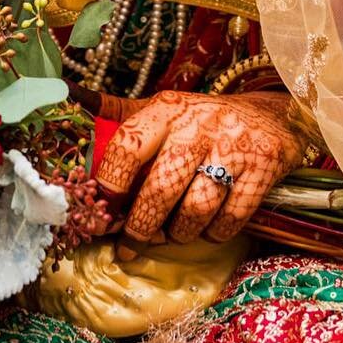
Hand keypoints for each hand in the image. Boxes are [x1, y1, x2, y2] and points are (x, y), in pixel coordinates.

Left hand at [96, 90, 304, 248]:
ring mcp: (234, 146)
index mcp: (166, 108)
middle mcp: (199, 124)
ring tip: (173, 234)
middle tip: (131, 242)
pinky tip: (207, 228)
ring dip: (180, 232)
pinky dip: (214, 233)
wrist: (272, 116)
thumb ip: (119, 113)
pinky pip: (231, 218)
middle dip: (142, 224)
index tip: (102, 209)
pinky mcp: (263, 169)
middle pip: (162, 187)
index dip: (111, 183)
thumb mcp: (163, 108)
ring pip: (197, 208)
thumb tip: (70, 100)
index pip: (128, 146)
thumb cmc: (203, 120)